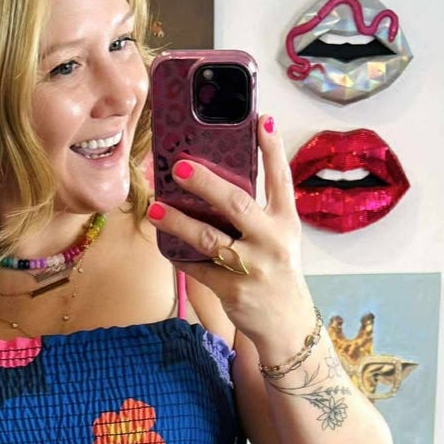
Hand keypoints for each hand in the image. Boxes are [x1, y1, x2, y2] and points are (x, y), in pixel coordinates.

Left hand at [150, 114, 314, 355]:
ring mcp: (252, 267)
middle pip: (237, 205)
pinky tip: (164, 244)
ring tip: (157, 208)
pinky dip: (179, 256)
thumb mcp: (279, 238)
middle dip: (207, 184)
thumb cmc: (276, 272)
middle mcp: (271, 241)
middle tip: (180, 167)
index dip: (271, 149)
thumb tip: (218, 178)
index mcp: (286, 222)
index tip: (259, 120)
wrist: (286, 324)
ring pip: (210, 240)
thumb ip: (259, 211)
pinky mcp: (233, 290)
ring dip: (180, 223)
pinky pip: (199, 269)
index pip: (280, 179)